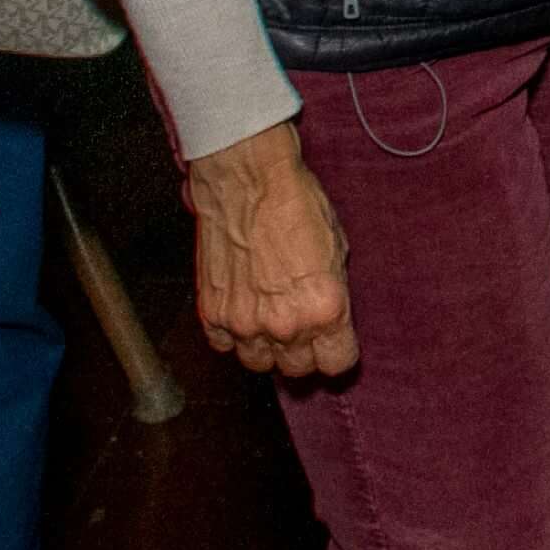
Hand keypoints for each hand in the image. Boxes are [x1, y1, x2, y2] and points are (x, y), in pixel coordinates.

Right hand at [180, 125, 355, 378]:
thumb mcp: (337, 249)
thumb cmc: (297, 205)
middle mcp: (285, 324)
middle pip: (298, 368)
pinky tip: (242, 311)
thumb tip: (330, 318)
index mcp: (324, 309)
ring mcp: (244, 322)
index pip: (336, 364)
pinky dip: (233, 335)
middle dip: (304, 352)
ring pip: (259, 363)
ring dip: (268, 348)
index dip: (338, 353)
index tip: (335, 343)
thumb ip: (333, 294)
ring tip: (270, 320)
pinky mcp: (212, 314)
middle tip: (302, 328)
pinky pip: (224, 346)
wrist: (247, 181)